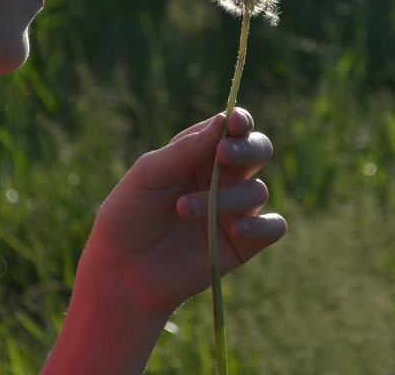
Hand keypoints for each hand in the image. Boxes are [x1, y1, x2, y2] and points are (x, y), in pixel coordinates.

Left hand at [74, 108, 286, 319]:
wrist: (121, 272)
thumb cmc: (128, 216)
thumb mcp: (148, 175)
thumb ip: (185, 150)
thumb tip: (223, 122)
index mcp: (200, 154)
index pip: (231, 128)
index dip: (239, 121)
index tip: (234, 122)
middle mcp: (223, 178)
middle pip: (258, 151)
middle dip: (247, 149)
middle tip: (223, 155)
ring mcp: (234, 211)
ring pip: (257, 191)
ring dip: (226, 198)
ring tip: (183, 209)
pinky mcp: (242, 244)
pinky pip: (273, 227)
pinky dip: (263, 225)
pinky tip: (237, 229)